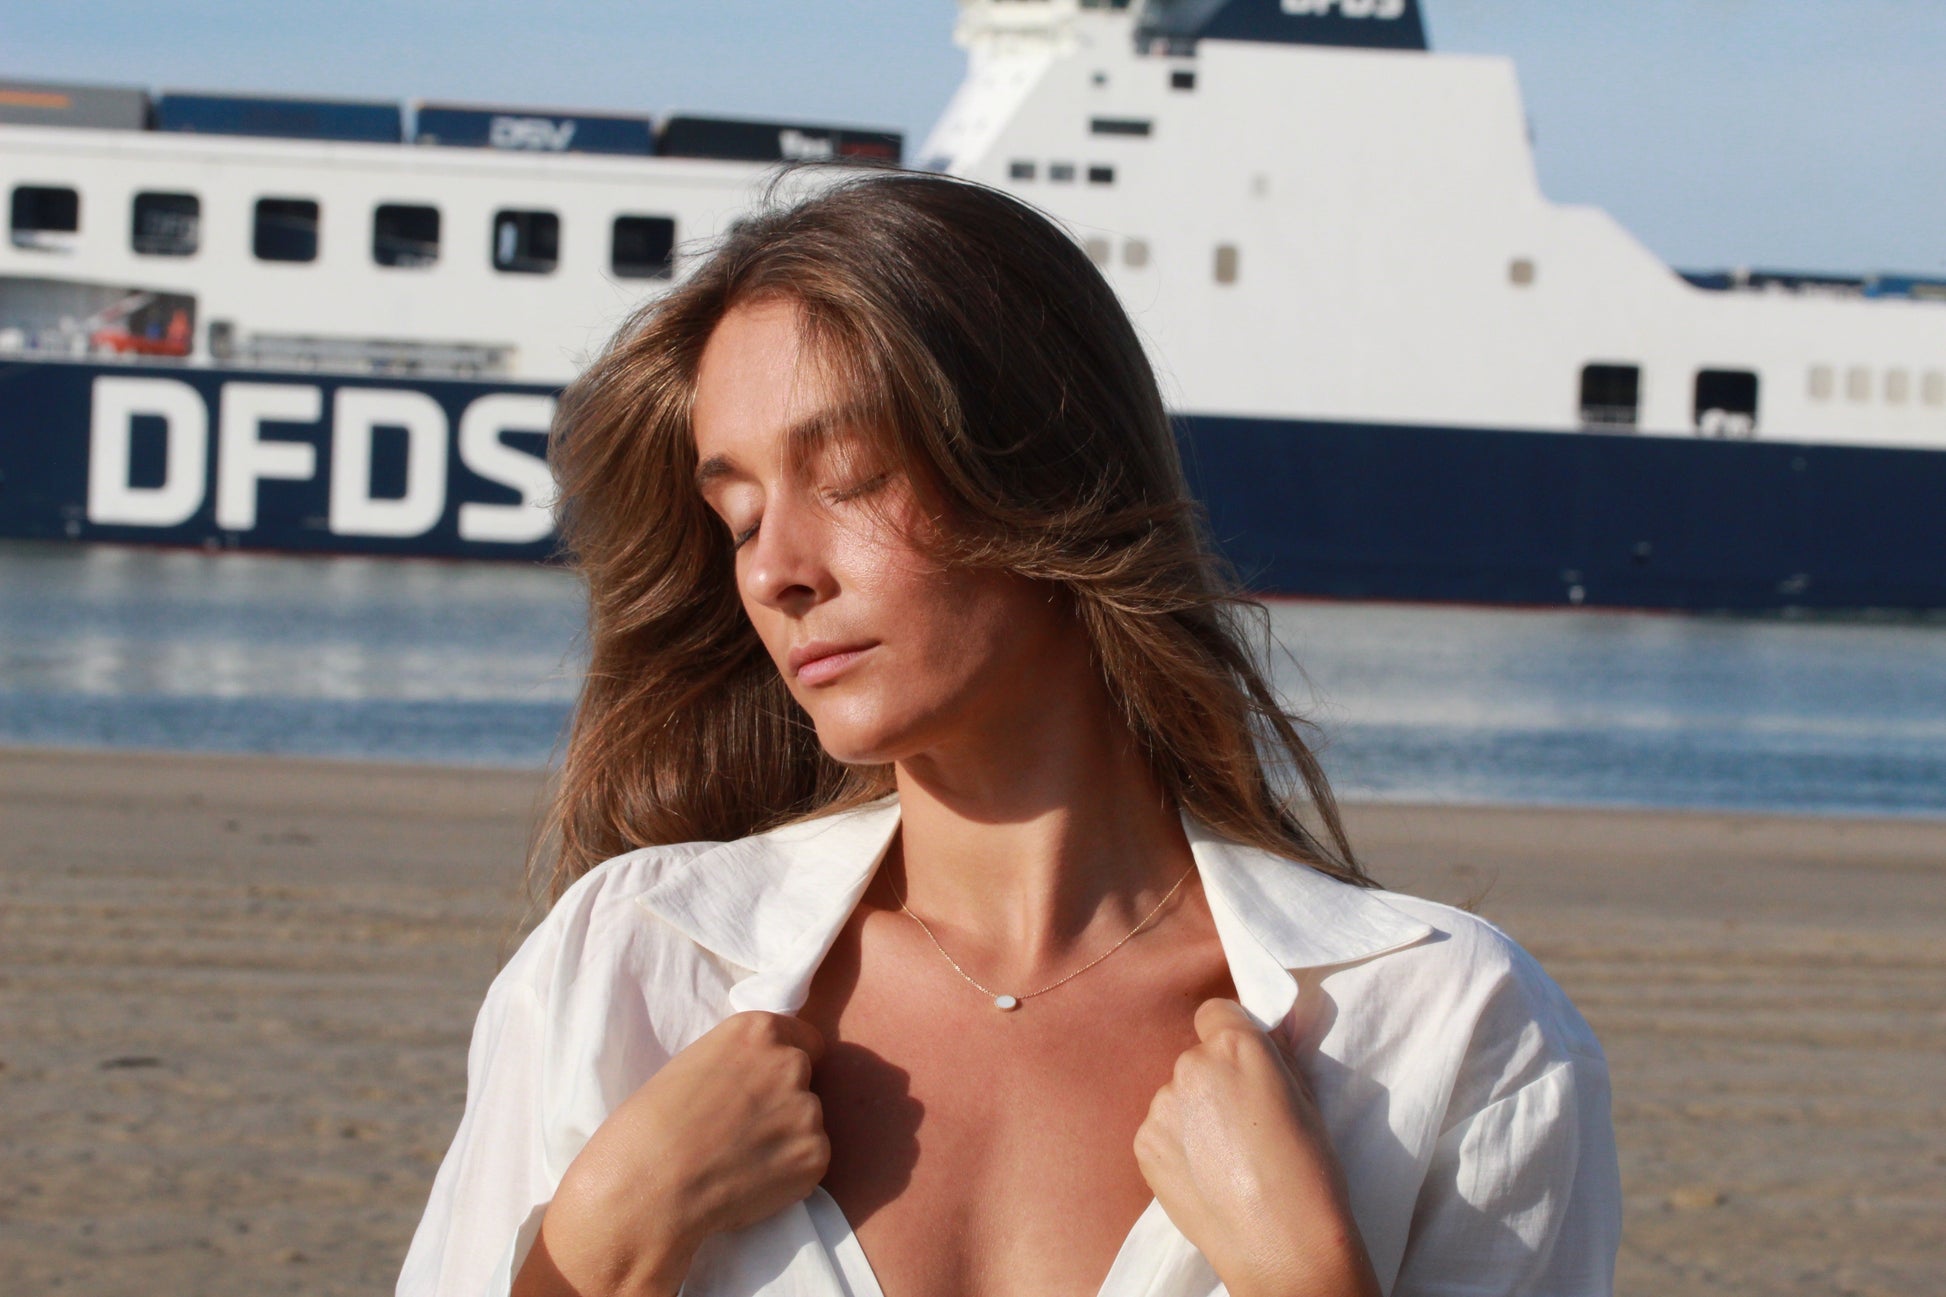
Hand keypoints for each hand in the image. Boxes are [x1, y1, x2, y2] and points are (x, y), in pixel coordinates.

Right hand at [515, 1011, 829, 1296]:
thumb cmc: (650, 1126)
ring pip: (806, 1123)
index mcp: (758, 1030)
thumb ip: (738, 1063)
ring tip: (738, 1160)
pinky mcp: (815, 1155)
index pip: (803, 1039)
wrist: (648, 1185)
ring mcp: (807, 1110)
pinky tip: (749, 1182)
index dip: (783, 1065)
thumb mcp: (693, 1064)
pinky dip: (789, 1174)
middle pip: (805, 1079)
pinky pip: (810, 1161)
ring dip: (785, 1139)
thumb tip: (756, 1079)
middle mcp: (790, 1063)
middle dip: (783, 1100)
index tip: (767, 1086)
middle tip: (743, 1129)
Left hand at [1134, 999, 1380, 1296]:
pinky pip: (1161, 1130)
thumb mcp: (1308, 1099)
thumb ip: (1279, 1056)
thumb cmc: (1309, 1172)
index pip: (1216, 1011)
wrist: (1282, 1244)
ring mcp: (1162, 1106)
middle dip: (1215, 1080)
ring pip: (1177, 1096)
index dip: (1231, 1034)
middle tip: (1244, 1124)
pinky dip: (1178, 1146)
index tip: (1245, 1065)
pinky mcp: (1145, 1144)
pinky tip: (1207, 1175)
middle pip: (1197, 1057)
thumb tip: (1271, 1025)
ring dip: (1194, 1115)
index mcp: (1237, 1047)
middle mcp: (1191, 1067)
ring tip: (1227, 1159)